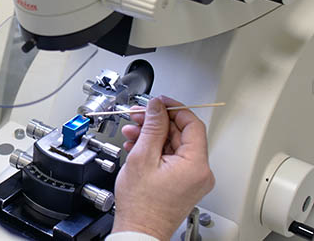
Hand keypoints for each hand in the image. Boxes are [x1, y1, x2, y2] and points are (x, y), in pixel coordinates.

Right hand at [112, 96, 214, 239]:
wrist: (139, 230)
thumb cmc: (142, 205)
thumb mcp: (143, 157)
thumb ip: (152, 127)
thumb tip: (157, 107)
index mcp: (195, 165)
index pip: (192, 124)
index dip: (174, 109)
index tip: (159, 103)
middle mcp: (200, 172)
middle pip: (181, 134)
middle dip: (157, 123)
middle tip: (138, 116)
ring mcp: (193, 179)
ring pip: (174, 145)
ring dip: (152, 136)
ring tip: (132, 133)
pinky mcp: (183, 183)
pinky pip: (172, 158)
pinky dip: (155, 150)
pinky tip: (137, 147)